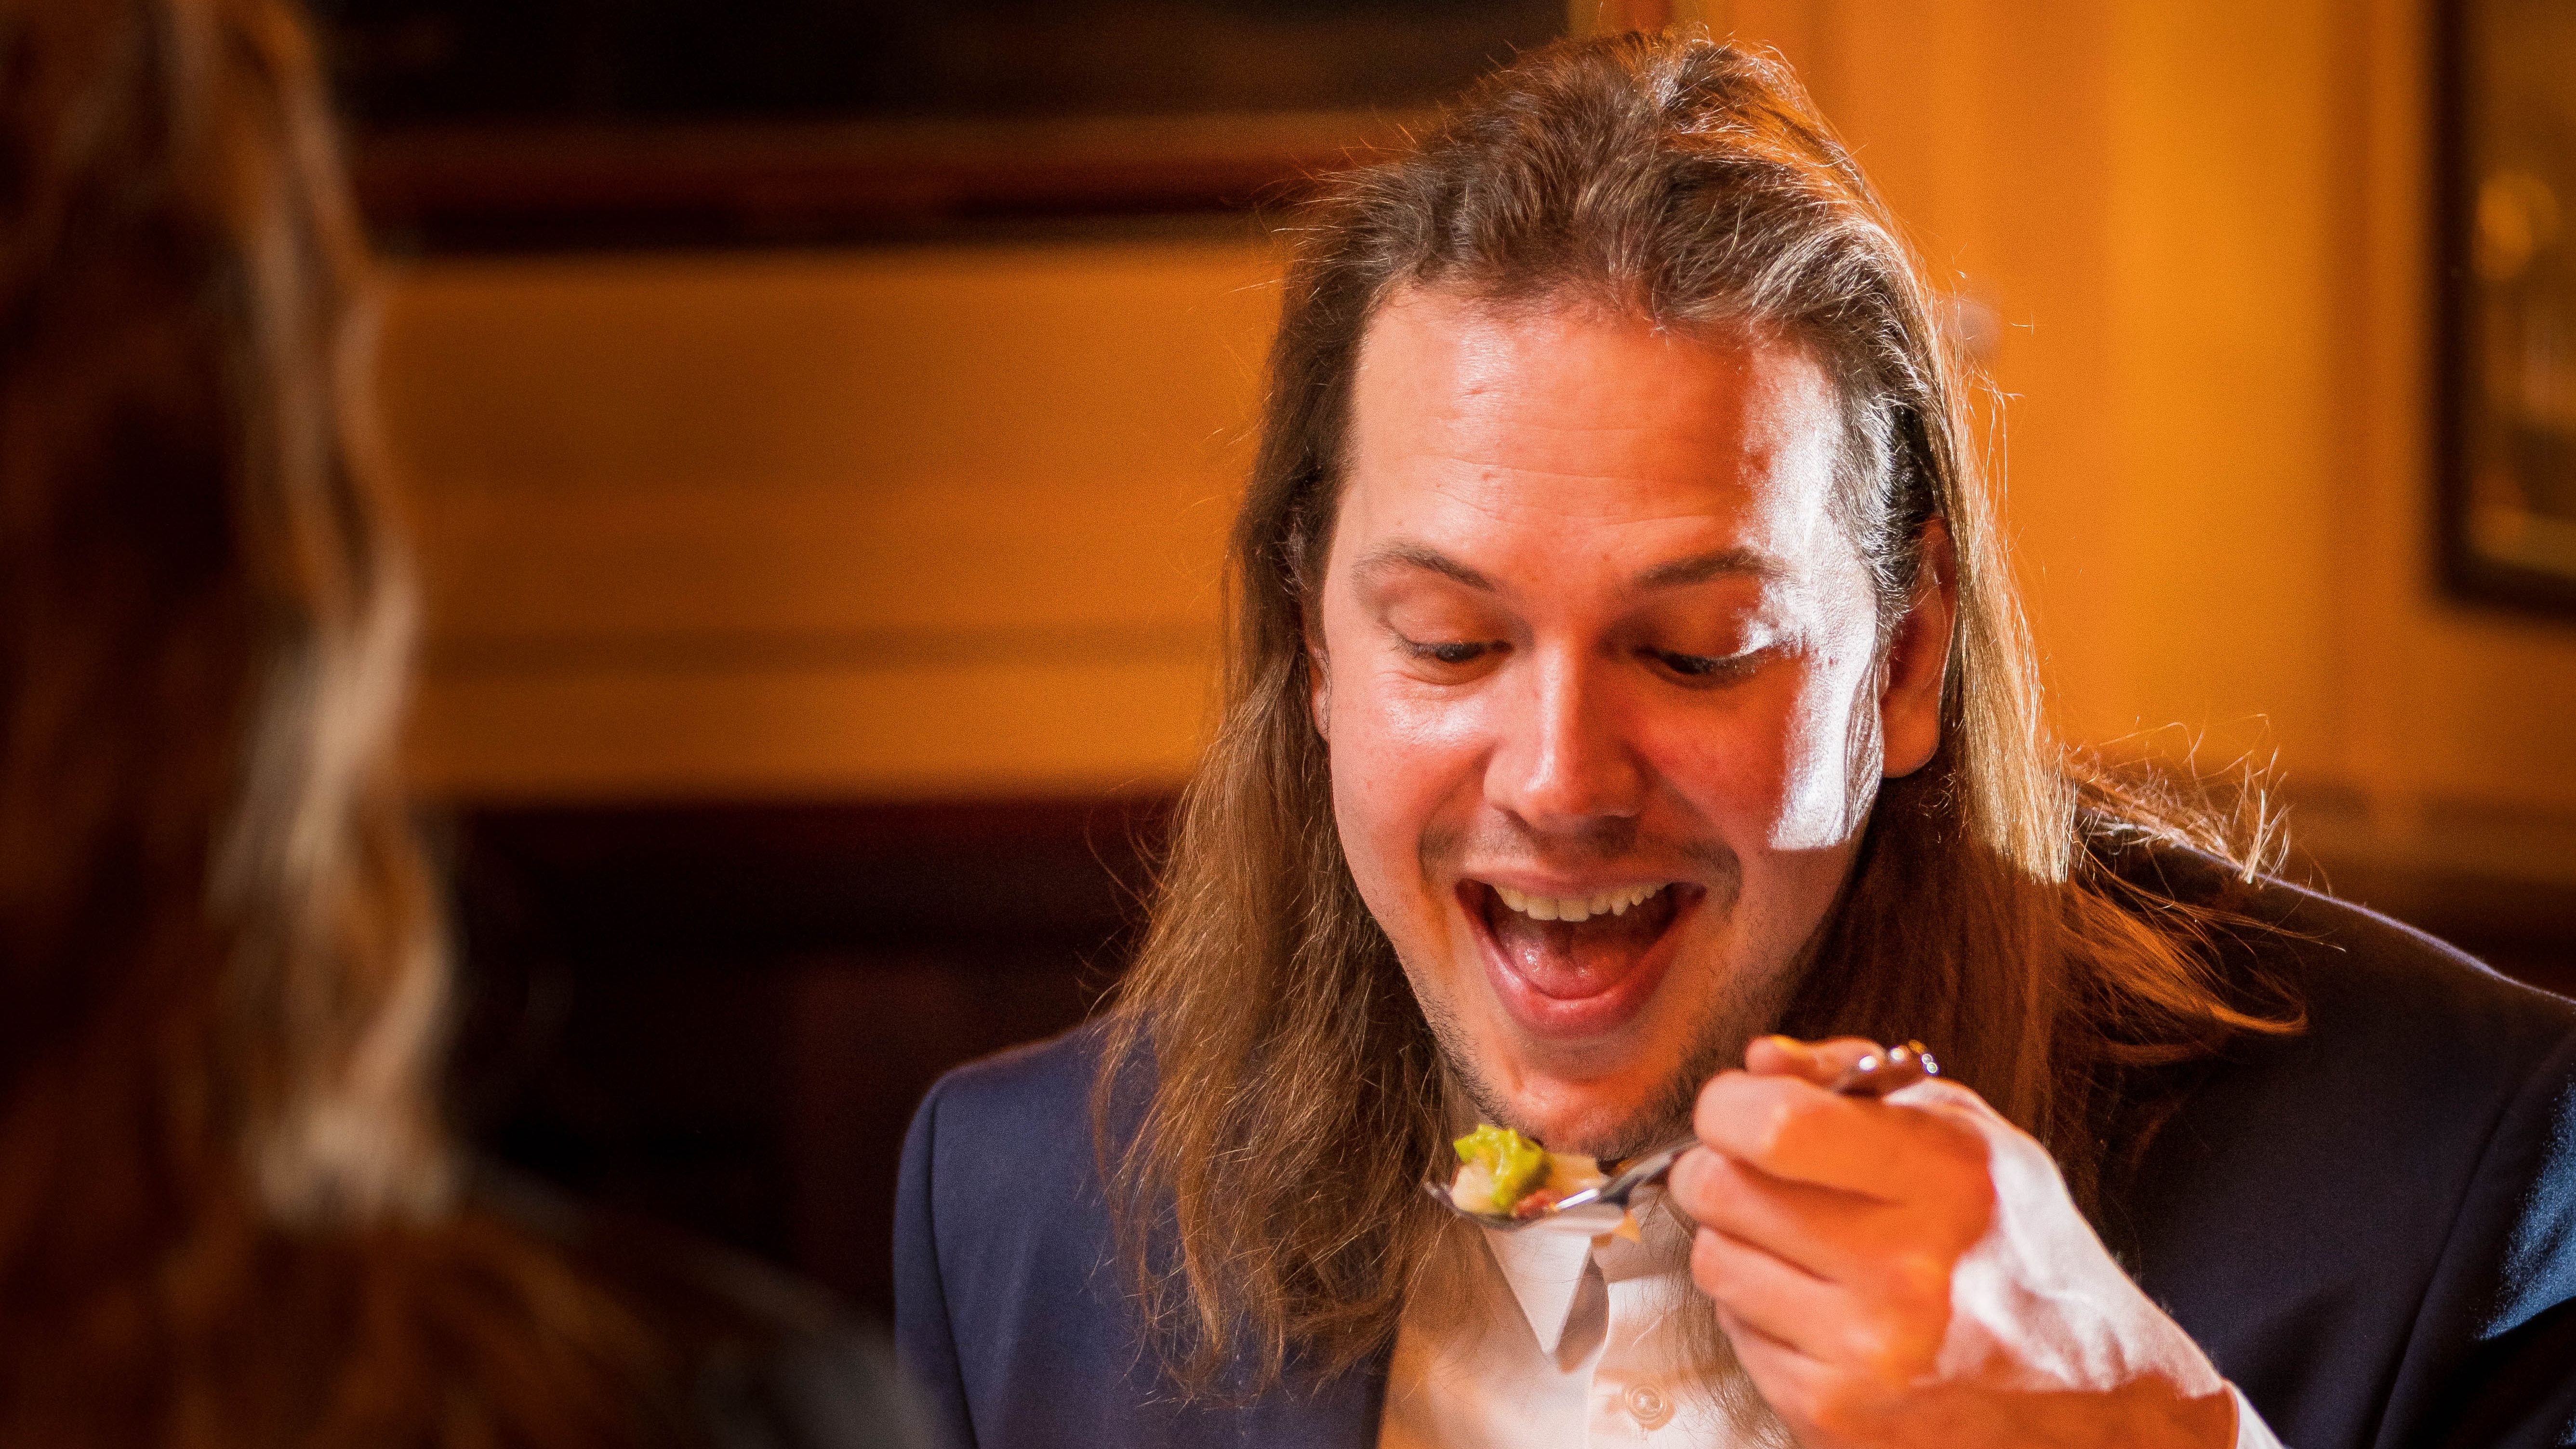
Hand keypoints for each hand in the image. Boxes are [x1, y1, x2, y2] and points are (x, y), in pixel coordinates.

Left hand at [1666, 1036, 2235, 1448]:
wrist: (2087, 1394)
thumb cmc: (2017, 1249)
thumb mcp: (1966, 1135)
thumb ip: (1856, 1082)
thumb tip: (1761, 1062)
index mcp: (1944, 1179)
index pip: (1775, 1125)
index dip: (1729, 1106)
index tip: (1737, 1109)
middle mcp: (1906, 1271)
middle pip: (1721, 1190)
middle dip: (1721, 1168)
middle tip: (1757, 1173)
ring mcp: (1867, 1351)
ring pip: (1714, 1261)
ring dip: (1742, 1243)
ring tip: (1807, 1247)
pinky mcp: (1833, 1412)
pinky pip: (1735, 1331)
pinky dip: (1762, 1313)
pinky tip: (1823, 1309)